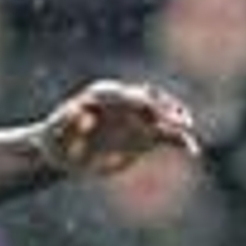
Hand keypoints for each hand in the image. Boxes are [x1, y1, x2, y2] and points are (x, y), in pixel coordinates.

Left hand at [39, 81, 199, 176]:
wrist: (59, 151)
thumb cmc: (55, 140)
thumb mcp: (55, 133)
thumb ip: (67, 122)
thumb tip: (80, 112)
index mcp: (101, 95)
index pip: (126, 94)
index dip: (141, 102)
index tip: (150, 109)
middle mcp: (120, 100)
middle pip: (149, 100)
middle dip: (165, 109)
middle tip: (180, 121)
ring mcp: (132, 115)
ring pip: (161, 113)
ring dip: (176, 120)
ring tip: (187, 130)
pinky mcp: (140, 133)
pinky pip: (163, 134)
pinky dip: (177, 140)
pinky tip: (190, 150)